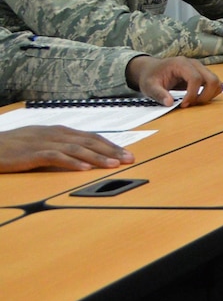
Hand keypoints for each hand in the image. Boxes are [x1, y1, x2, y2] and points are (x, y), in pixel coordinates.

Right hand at [0, 125, 132, 172]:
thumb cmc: (15, 145)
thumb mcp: (41, 141)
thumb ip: (61, 145)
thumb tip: (83, 154)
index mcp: (59, 131)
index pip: (91, 137)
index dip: (110, 145)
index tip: (126, 153)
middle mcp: (55, 134)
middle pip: (89, 141)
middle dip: (111, 150)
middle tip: (129, 159)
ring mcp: (44, 142)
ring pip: (76, 148)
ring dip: (97, 157)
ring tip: (113, 164)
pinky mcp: (32, 153)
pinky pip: (56, 157)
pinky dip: (72, 162)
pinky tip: (84, 169)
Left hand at [127, 55, 222, 105]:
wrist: (151, 69)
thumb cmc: (151, 76)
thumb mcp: (149, 86)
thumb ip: (159, 94)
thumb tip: (170, 103)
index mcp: (181, 64)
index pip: (196, 78)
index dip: (192, 94)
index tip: (183, 105)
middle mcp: (194, 64)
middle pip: (212, 79)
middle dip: (205, 96)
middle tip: (191, 104)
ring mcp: (201, 68)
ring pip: (216, 82)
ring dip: (209, 95)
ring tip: (194, 101)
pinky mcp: (203, 74)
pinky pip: (215, 84)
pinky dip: (211, 93)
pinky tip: (197, 98)